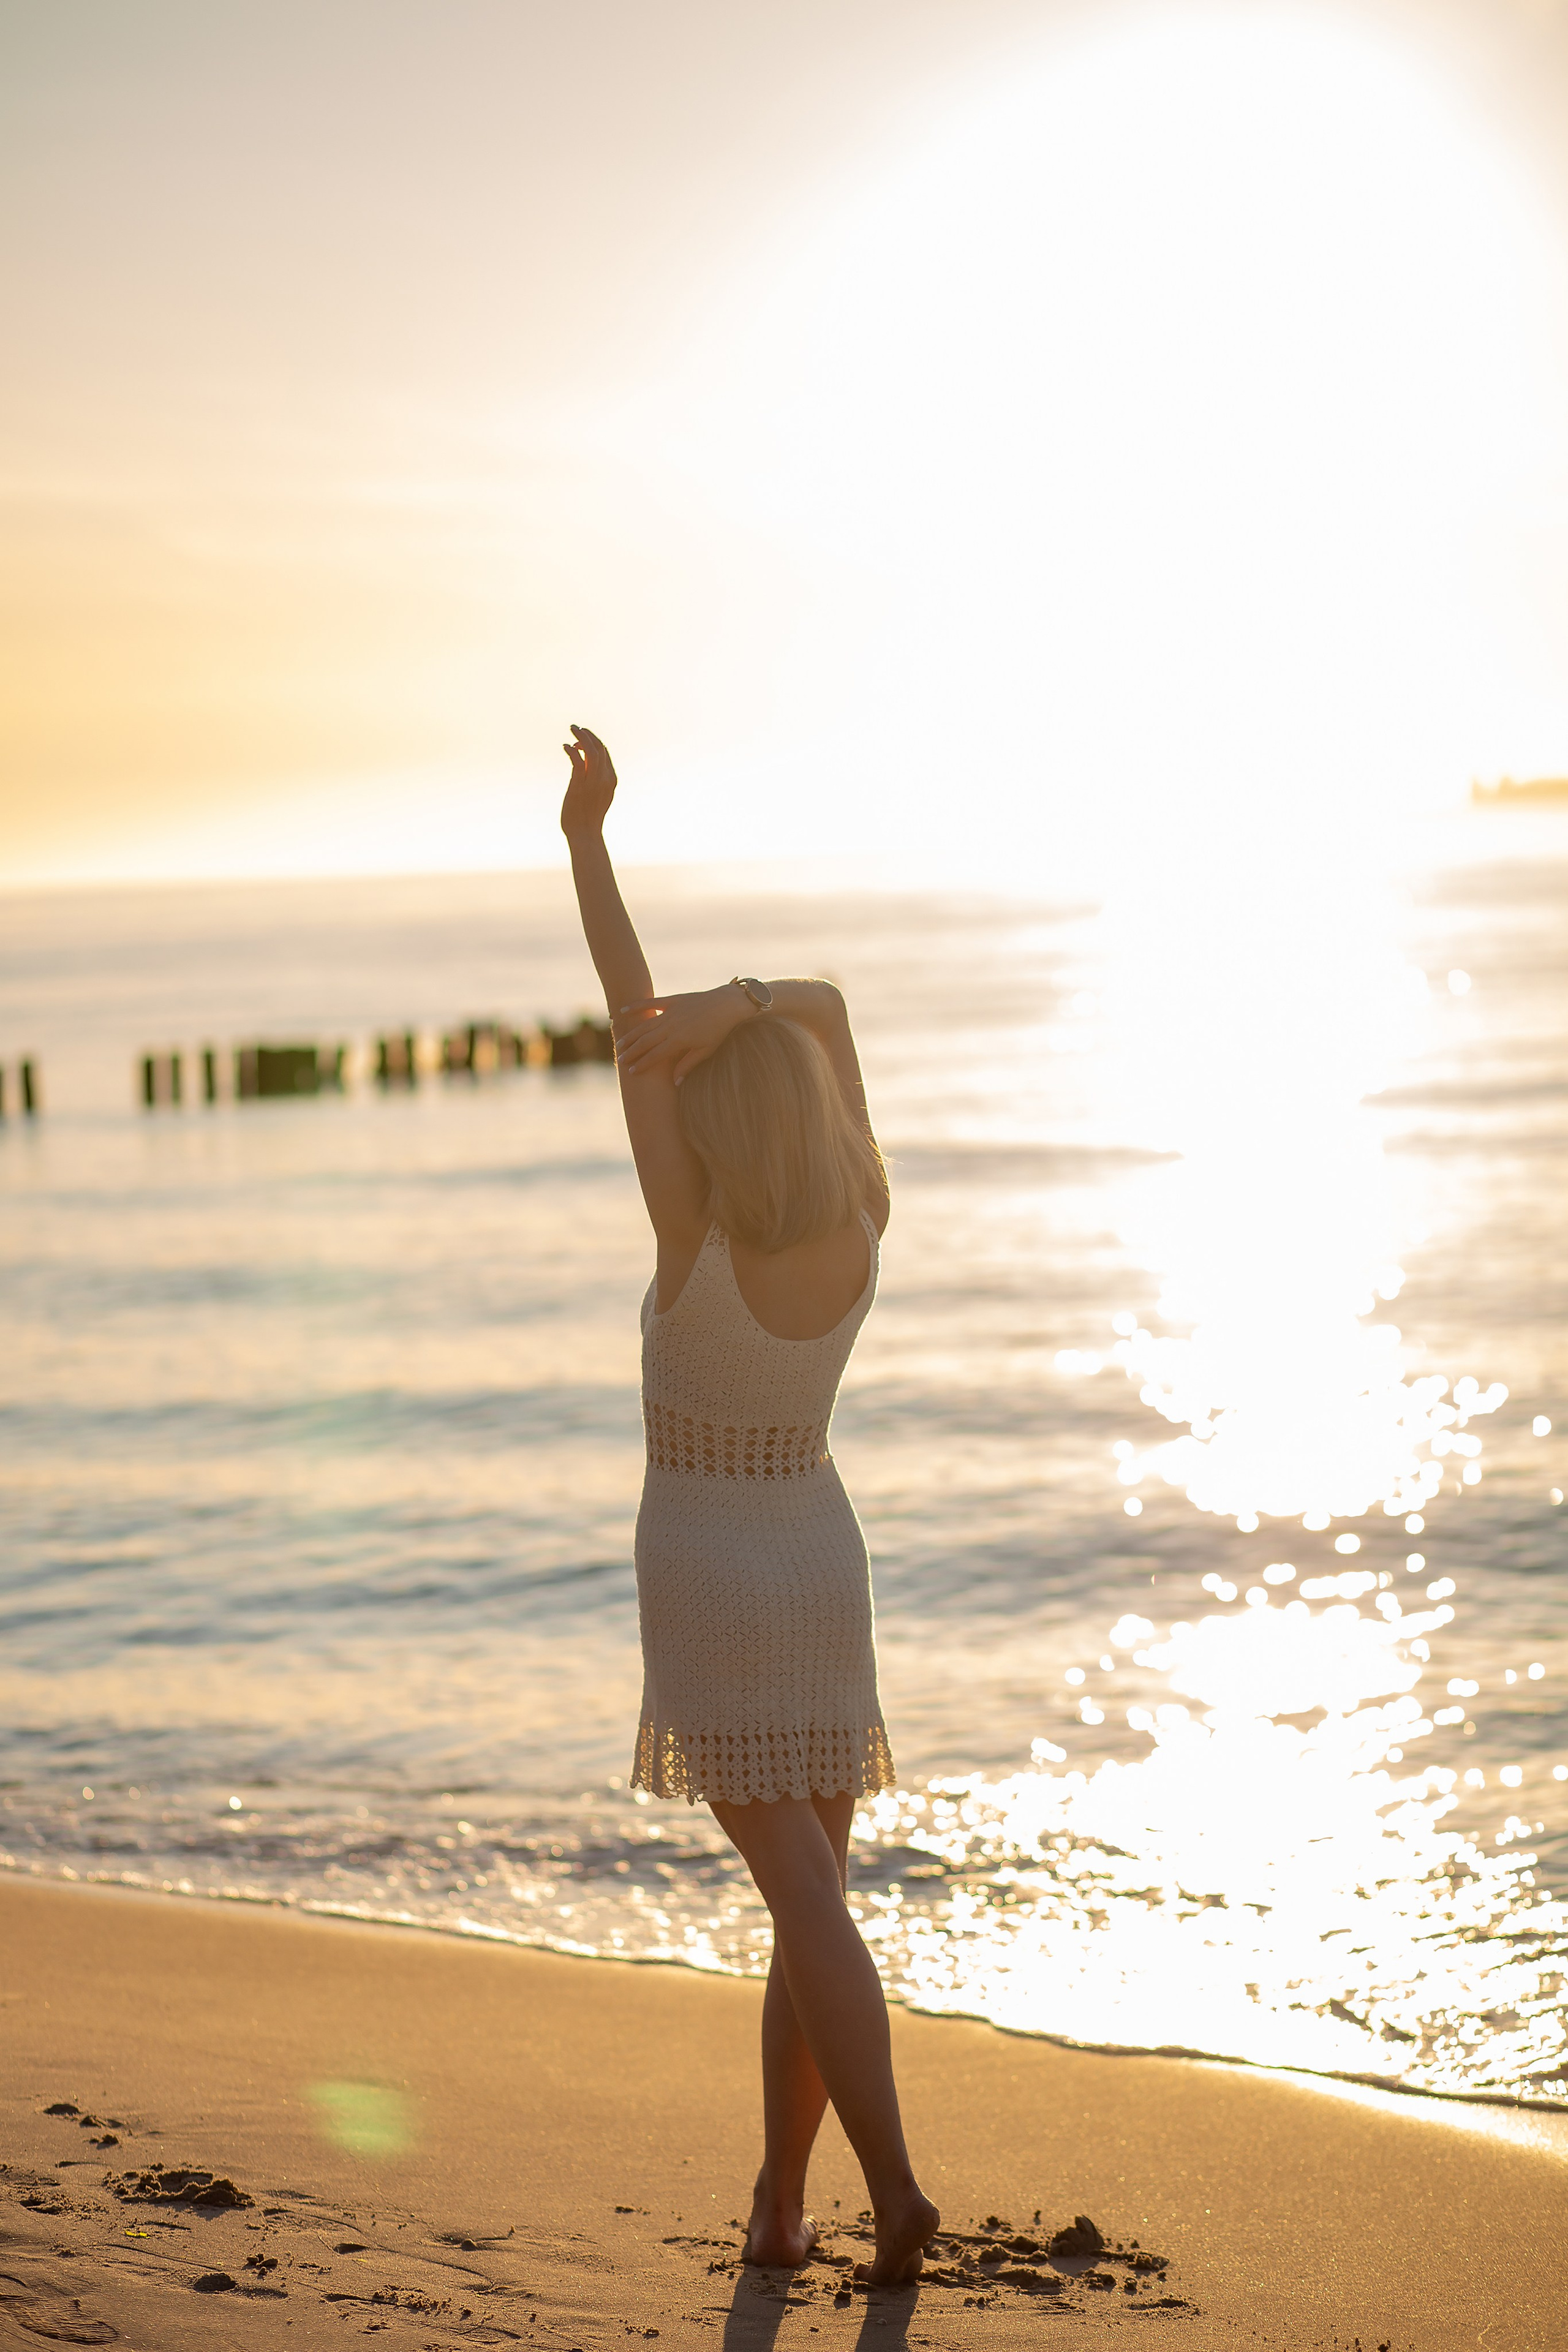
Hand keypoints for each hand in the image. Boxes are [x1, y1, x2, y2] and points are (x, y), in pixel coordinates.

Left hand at [560, 724, 616, 837]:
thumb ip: (593, 779)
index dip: (593, 742)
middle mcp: (605, 778)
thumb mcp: (597, 795)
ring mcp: (593, 781)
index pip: (605, 753)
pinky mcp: (579, 785)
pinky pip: (577, 760)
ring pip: (590, 750)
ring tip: (572, 729)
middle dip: (587, 734)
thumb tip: (581, 763)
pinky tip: (564, 747)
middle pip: (599, 747)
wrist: (585, 834)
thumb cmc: (588, 817)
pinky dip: (571, 750)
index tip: (581, 740)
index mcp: (611, 779)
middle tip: (575, 728)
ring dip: (581, 736)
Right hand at [614, 985, 752, 1085]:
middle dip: (632, 1052)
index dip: (642, 1064)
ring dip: (631, 1035)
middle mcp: (670, 1026)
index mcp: (678, 1040)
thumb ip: (688, 1065)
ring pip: (645, 1025)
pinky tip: (624, 1010)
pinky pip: (651, 1003)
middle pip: (645, 1041)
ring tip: (620, 1044)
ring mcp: (670, 1012)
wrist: (728, 1005)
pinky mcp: (673, 1000)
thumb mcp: (706, 1050)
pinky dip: (637, 1006)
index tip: (632, 1071)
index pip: (655, 1055)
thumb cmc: (719, 1030)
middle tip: (621, 1060)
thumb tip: (675, 1082)